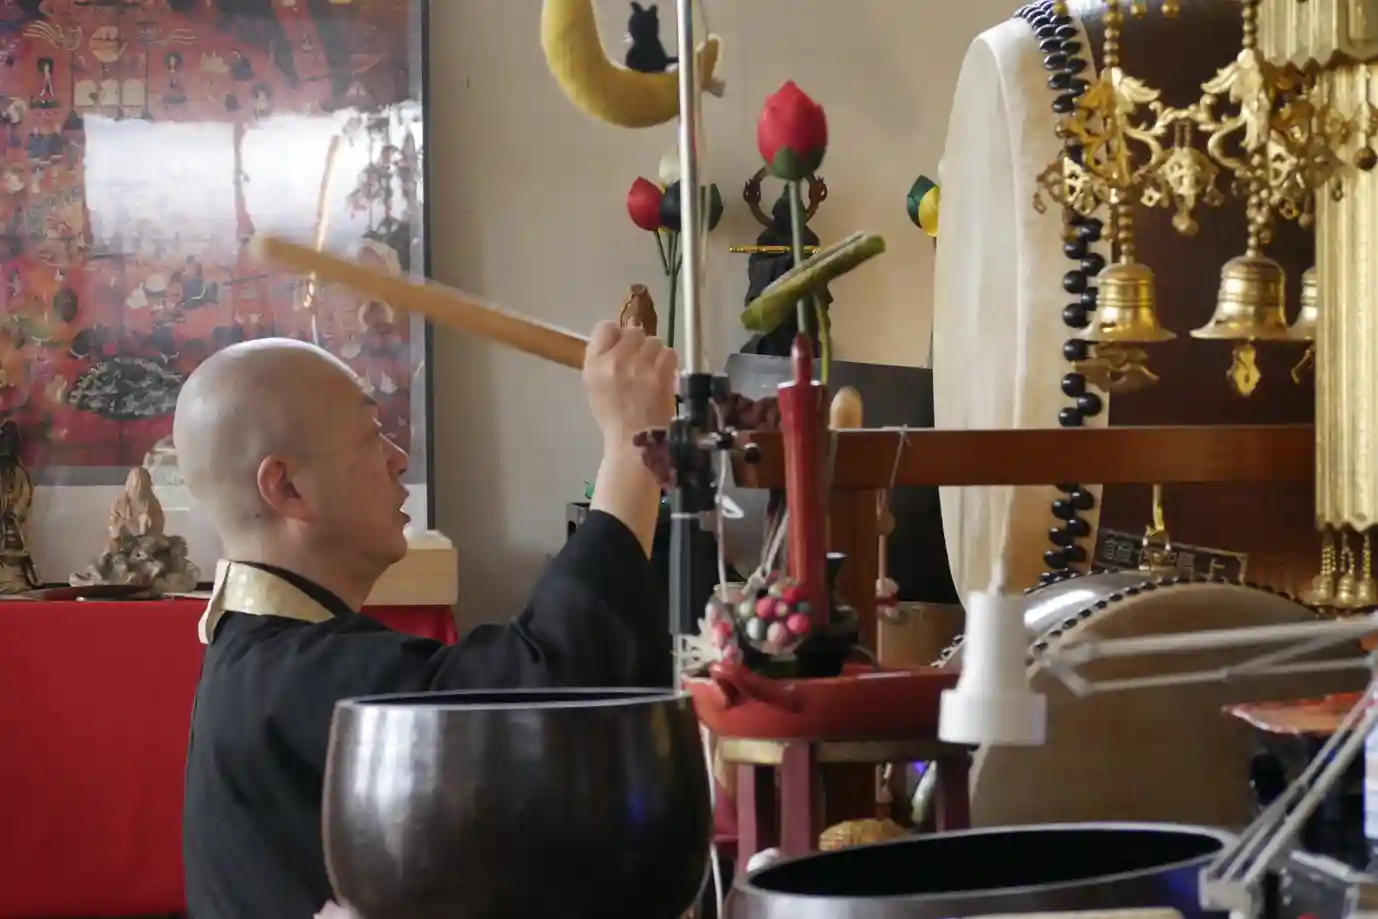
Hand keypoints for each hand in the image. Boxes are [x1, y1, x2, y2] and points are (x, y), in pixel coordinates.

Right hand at [582, 320, 676, 451]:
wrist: (635, 443)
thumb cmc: (614, 418)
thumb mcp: (595, 387)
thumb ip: (603, 361)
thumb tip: (619, 342)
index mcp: (594, 364)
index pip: (605, 327)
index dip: (617, 334)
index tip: (623, 345)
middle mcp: (615, 360)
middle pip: (633, 332)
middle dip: (639, 344)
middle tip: (641, 361)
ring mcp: (639, 366)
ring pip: (654, 341)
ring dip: (655, 354)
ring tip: (653, 371)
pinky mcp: (661, 373)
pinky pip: (669, 353)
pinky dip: (668, 363)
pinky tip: (664, 376)